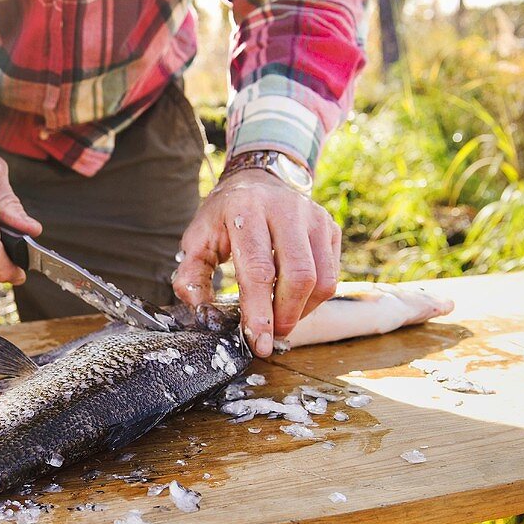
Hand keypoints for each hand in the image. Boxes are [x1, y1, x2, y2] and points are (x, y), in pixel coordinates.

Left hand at [173, 169, 340, 356]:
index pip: (259, 270)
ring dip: (302, 311)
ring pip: (322, 279)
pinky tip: (294, 301)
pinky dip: (314, 299)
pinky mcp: (330, 227)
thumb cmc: (224, 218)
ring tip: (281, 319)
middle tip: (271, 336)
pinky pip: (332, 274)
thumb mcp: (197, 241)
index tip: (259, 343)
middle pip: (299, 276)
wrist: (257, 180)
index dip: (260, 312)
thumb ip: (191, 278)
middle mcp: (286, 210)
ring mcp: (314, 217)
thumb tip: (203, 314)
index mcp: (246, 211)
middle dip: (285, 316)